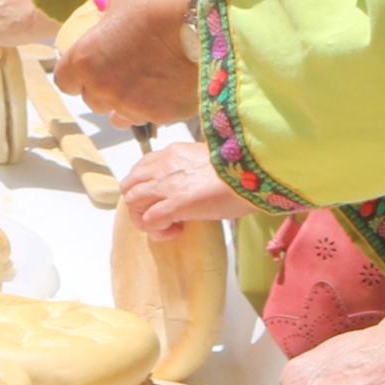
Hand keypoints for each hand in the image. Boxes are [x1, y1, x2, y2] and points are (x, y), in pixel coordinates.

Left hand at [53, 0, 202, 125]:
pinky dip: (154, 105)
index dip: (77, 73)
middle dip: (103, 86)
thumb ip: (108, 22)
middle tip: (123, 68)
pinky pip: (149, 116)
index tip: (89, 64)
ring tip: (147, 80)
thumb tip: (107, 27)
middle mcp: (104, 89)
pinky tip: (168, 86)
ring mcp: (133, 106)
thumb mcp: (123, 0)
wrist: (208, 21)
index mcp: (85, 60)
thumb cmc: (161, 2)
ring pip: (120, 113)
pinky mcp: (163, 116)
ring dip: (127, 100)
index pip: (65, 80)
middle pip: (93, 99)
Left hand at [118, 140, 248, 237]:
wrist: (254, 171)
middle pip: (129, 186)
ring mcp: (166, 184)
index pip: (141, 168)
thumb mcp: (210, 160)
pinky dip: (157, 230)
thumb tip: (196, 185)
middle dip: (140, 205)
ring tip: (167, 226)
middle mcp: (163, 166)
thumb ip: (195, 168)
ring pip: (133, 203)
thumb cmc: (241, 168)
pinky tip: (175, 232)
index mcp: (172, 153)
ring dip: (145, 219)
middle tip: (161, 216)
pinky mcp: (175, 204)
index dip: (145, 187)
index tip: (161, 198)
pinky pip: (149, 220)